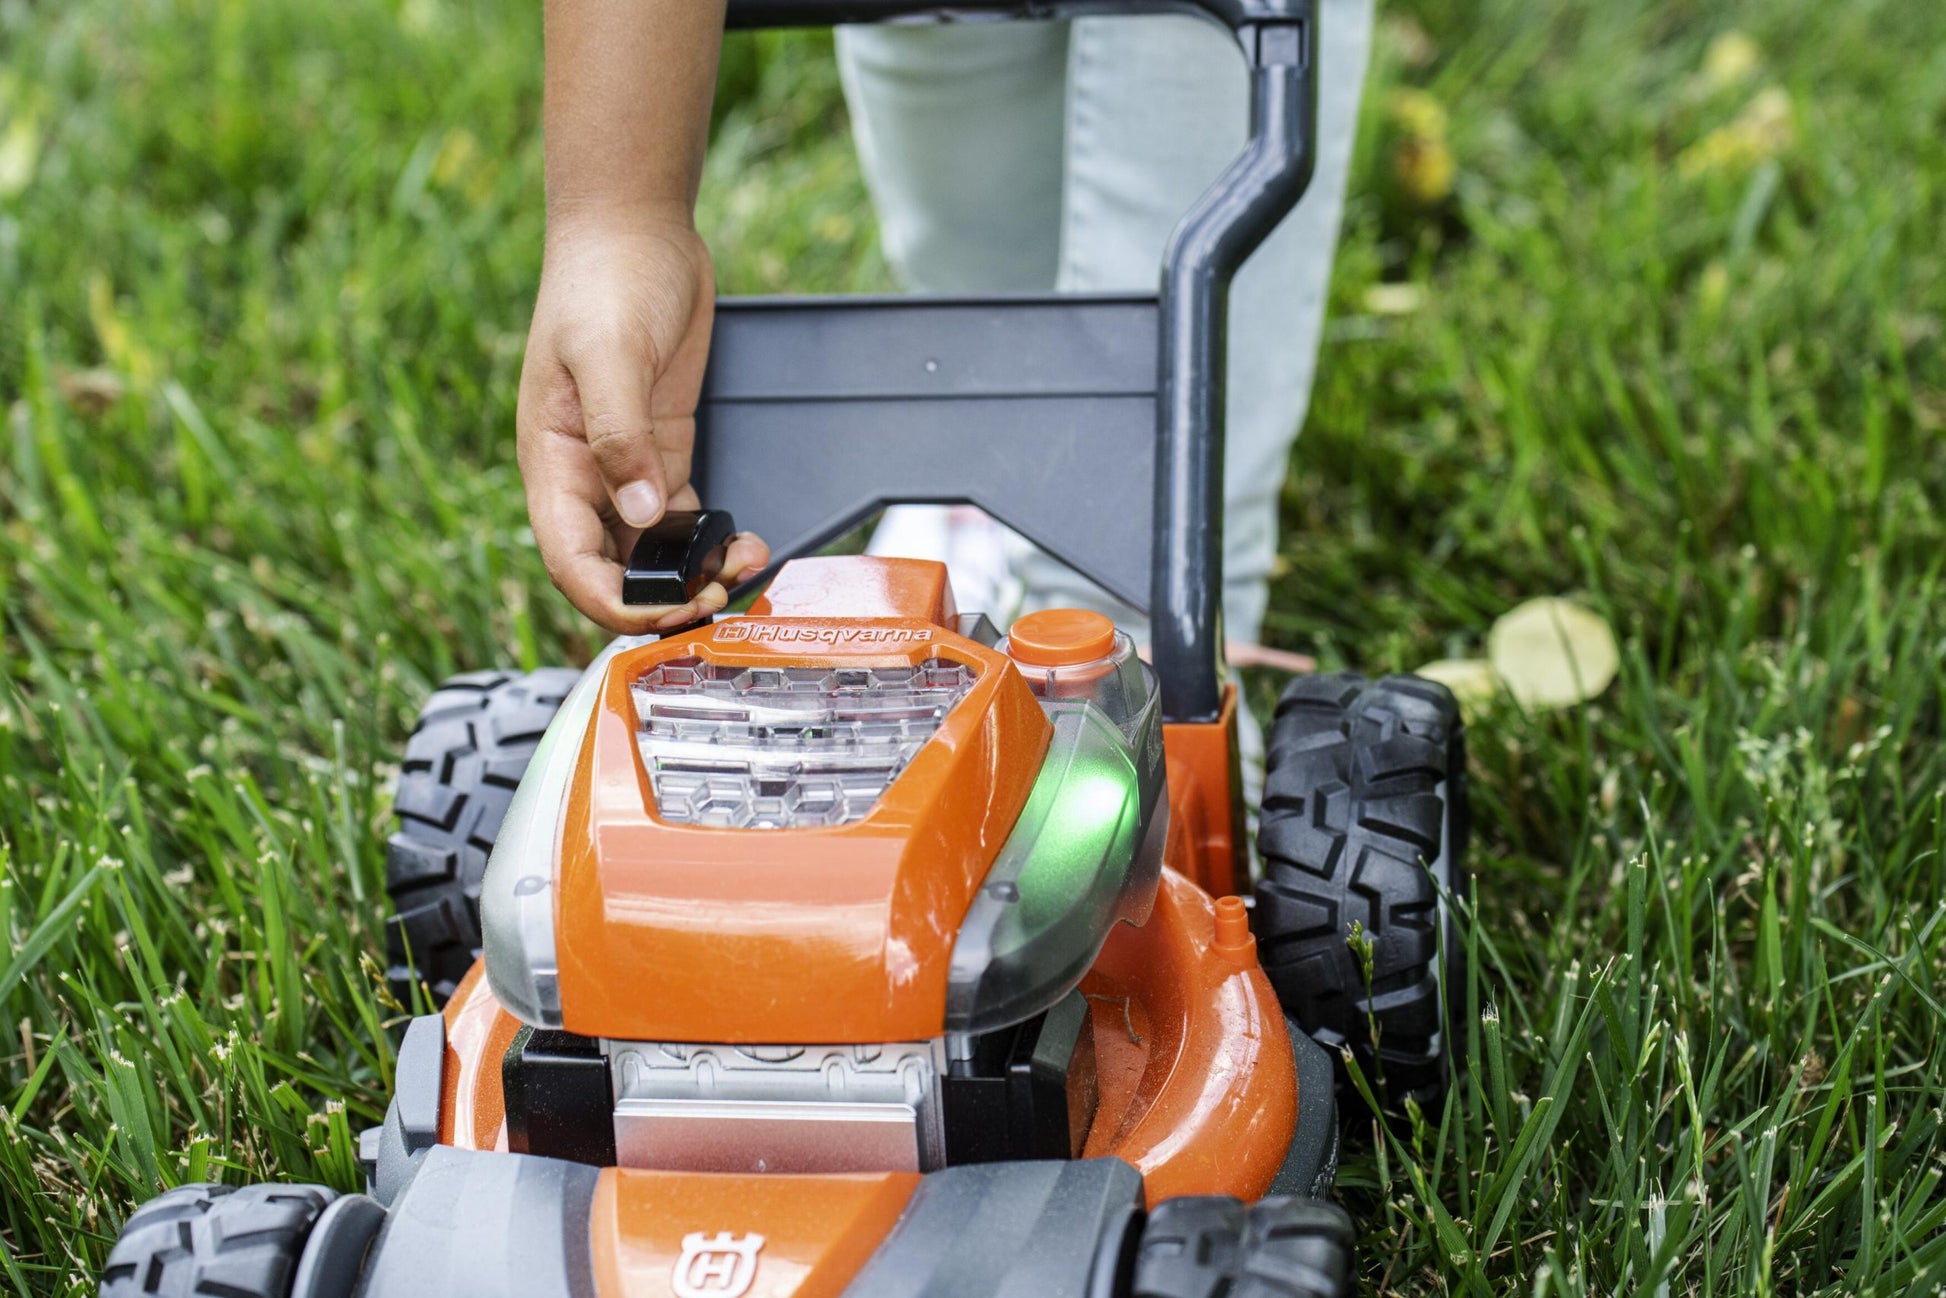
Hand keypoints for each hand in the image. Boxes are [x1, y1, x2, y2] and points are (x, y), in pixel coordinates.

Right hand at [516, 212, 768, 632]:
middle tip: (713, 599)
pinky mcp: (663, 451)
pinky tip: (742, 542)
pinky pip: (683, 517)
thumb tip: (637, 513)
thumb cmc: (603, 280)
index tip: (662, 613)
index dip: (612, 601)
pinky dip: (709, 539)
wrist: (634, 230)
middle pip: (613, 568)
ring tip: (739, 570)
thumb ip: (620, 435)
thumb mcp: (609, 354)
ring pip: (652, 550)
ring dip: (691, 573)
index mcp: (552, 462)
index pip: (571, 560)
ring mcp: (625, 467)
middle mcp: (585, 476)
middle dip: (660, 598)